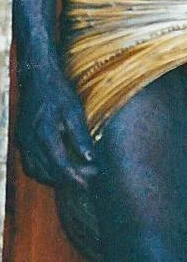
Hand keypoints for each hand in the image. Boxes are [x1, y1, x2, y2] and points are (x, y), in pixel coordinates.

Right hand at [16, 65, 95, 189]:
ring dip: (55, 178)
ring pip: (36, 171)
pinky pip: (29, 164)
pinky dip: (43, 171)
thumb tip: (90, 158)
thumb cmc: (58, 92)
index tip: (88, 183)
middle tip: (88, 179)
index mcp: (45, 134)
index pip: (60, 165)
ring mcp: (24, 141)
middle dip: (68, 179)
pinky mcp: (22, 139)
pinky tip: (57, 168)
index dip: (74, 178)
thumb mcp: (74, 111)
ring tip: (75, 176)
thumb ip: (80, 136)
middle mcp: (31, 141)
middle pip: (49, 172)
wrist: (37, 77)